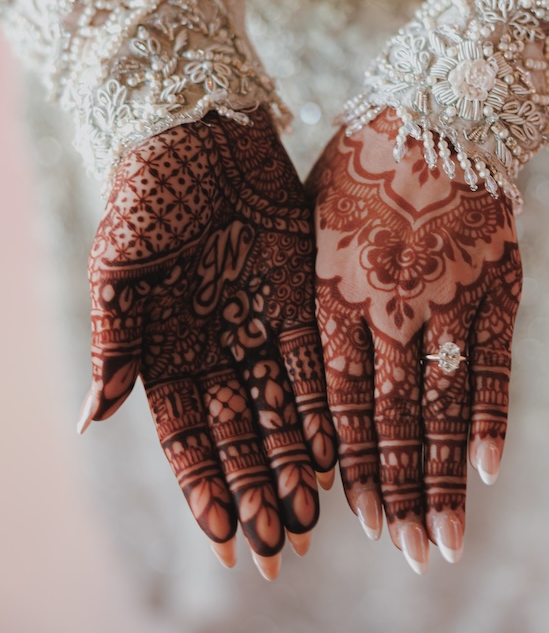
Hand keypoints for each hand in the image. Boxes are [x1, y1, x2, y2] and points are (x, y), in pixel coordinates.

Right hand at [80, 110, 335, 576]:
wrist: (197, 127)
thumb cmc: (144, 193)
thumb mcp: (116, 271)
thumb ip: (113, 344)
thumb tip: (89, 422)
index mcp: (165, 347)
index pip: (188, 436)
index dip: (206, 489)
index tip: (229, 541)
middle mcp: (215, 344)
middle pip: (241, 434)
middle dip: (259, 491)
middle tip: (284, 546)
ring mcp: (258, 321)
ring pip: (280, 408)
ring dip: (294, 462)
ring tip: (315, 515)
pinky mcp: (298, 294)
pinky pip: (313, 361)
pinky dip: (321, 406)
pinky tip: (333, 449)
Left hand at [307, 109, 521, 570]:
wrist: (436, 107)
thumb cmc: (361, 159)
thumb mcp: (310, 216)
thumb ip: (309, 283)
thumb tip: (301, 346)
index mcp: (335, 290)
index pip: (340, 399)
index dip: (351, 462)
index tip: (357, 515)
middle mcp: (390, 306)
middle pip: (392, 417)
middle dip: (398, 491)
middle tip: (406, 553)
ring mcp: (447, 299)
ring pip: (443, 404)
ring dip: (443, 477)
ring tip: (445, 538)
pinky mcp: (495, 285)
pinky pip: (494, 362)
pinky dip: (492, 417)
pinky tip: (491, 468)